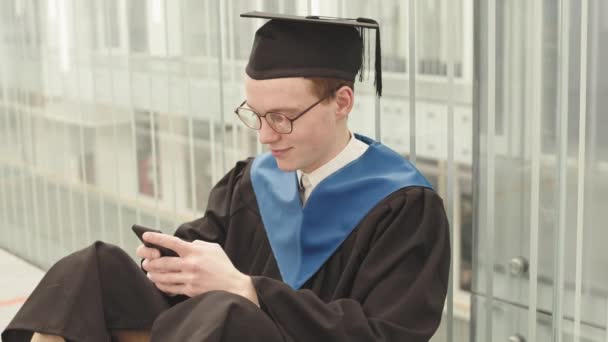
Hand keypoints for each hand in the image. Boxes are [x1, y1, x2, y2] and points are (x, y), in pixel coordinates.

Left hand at [141, 232, 258, 305]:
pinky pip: (170, 288)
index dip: (156, 238)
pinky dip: (161, 285)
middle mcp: (190, 264)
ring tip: (149, 272)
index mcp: (195, 251)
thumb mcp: (213, 248)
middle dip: (150, 261)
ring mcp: (189, 278)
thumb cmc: (223, 266)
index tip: (145, 236)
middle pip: (162, 262)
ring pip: (163, 276)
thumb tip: (186, 244)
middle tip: (145, 260)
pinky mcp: (190, 290)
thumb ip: (198, 245)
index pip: (171, 242)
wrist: (233, 286)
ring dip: (153, 274)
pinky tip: (158, 282)